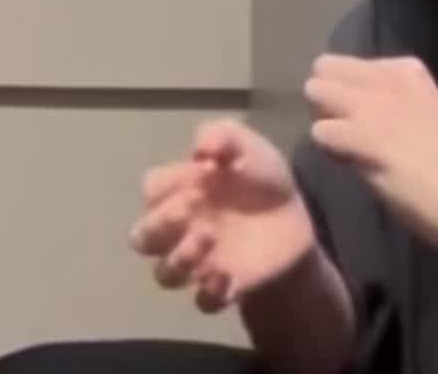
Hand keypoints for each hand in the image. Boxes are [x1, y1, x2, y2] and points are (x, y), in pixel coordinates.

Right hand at [130, 119, 316, 312]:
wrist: (295, 217)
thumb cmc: (260, 175)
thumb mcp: (246, 144)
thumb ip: (221, 136)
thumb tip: (200, 151)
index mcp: (180, 190)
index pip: (151, 191)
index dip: (165, 188)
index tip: (198, 178)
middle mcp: (180, 228)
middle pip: (141, 237)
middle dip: (157, 228)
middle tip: (188, 213)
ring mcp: (199, 261)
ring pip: (164, 274)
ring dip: (178, 261)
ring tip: (209, 240)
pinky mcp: (223, 288)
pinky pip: (202, 302)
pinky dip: (209, 293)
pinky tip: (227, 276)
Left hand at [305, 53, 437, 256]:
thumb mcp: (418, 110)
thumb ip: (383, 98)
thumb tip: (341, 104)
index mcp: (405, 68)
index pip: (345, 64)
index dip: (346, 93)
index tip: (365, 121)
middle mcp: (387, 77)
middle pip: (323, 69)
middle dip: (326, 100)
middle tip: (345, 130)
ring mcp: (375, 105)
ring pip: (315, 92)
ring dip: (324, 121)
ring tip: (347, 148)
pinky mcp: (365, 137)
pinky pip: (320, 131)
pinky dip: (329, 149)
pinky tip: (352, 165)